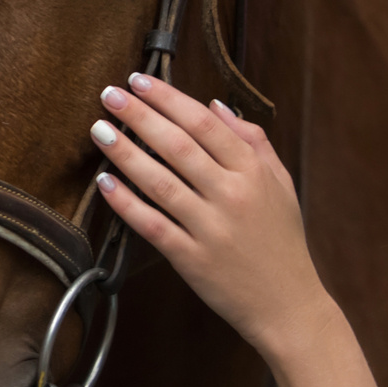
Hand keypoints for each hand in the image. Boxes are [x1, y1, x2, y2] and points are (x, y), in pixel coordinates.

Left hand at [89, 73, 334, 353]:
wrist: (288, 305)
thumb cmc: (282, 241)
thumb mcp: (280, 184)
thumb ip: (252, 141)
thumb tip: (215, 104)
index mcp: (253, 172)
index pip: (204, 124)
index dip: (169, 99)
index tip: (139, 81)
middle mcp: (231, 196)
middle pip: (178, 146)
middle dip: (140, 116)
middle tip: (109, 95)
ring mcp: (211, 229)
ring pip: (160, 182)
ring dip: (125, 152)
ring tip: (99, 129)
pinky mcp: (192, 259)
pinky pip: (152, 225)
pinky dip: (126, 203)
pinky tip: (105, 182)